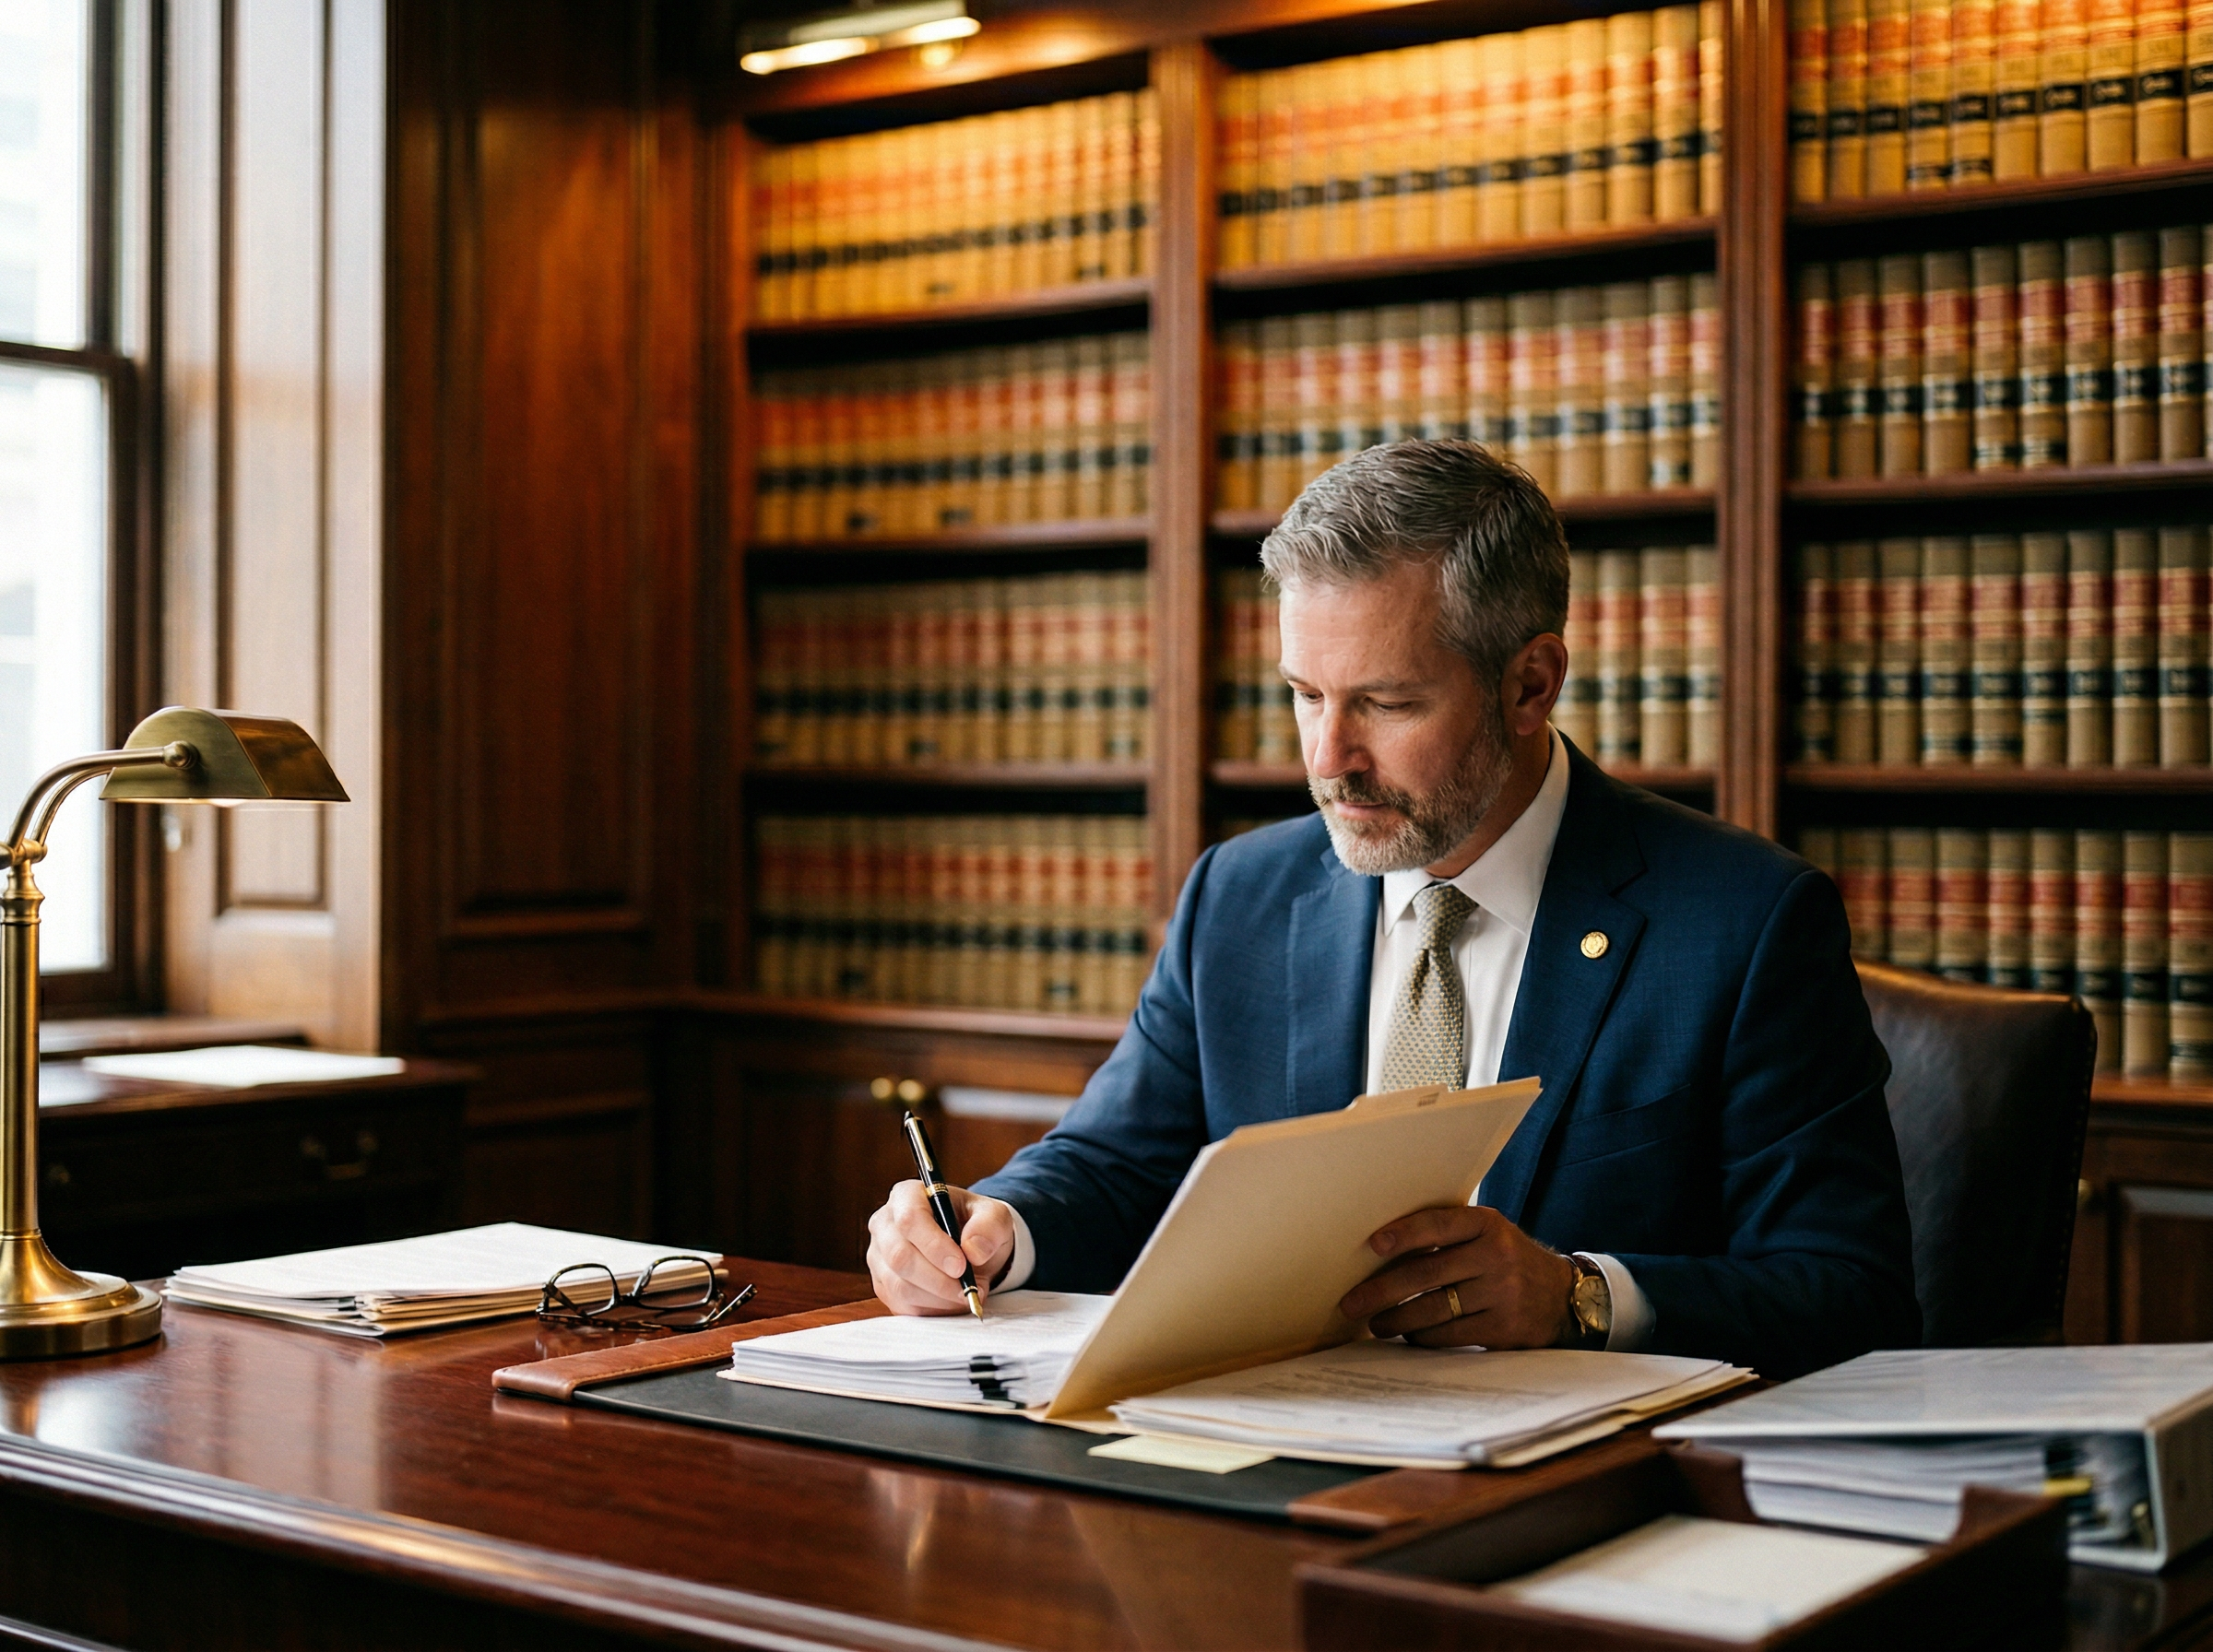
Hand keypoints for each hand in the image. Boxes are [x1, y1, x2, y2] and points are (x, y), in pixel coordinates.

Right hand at [866, 1180, 1016, 1315]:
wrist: (969, 1247)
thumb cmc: (976, 1225)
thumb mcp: (994, 1216)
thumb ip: (989, 1227)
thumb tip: (973, 1251)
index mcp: (907, 1196)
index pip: (910, 1219)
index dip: (934, 1245)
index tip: (961, 1266)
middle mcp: (885, 1224)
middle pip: (899, 1256)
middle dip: (938, 1280)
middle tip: (970, 1288)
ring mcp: (879, 1257)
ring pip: (899, 1286)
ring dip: (939, 1298)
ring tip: (967, 1293)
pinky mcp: (883, 1285)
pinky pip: (901, 1305)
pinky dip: (932, 1309)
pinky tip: (952, 1301)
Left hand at [1336, 1206, 1576, 1348]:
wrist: (1562, 1297)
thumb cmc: (1506, 1261)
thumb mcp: (1487, 1235)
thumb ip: (1448, 1237)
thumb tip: (1381, 1250)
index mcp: (1487, 1225)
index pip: (1438, 1225)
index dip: (1404, 1234)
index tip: (1373, 1244)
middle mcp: (1496, 1256)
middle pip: (1426, 1273)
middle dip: (1382, 1290)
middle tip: (1352, 1303)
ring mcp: (1502, 1294)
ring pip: (1434, 1309)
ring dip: (1397, 1320)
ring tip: (1375, 1323)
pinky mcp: (1503, 1328)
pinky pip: (1450, 1335)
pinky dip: (1423, 1337)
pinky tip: (1409, 1336)